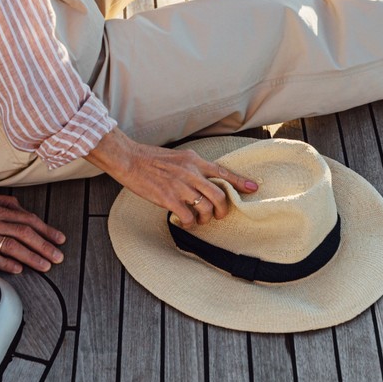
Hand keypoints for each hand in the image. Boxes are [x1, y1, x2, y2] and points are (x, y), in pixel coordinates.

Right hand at [0, 191, 67, 274]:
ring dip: (30, 257)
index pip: (28, 220)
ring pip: (11, 246)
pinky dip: (5, 263)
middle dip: (44, 246)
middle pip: (24, 234)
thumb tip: (23, 209)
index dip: (46, 230)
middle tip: (57, 256)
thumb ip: (8, 203)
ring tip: (44, 265)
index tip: (59, 239)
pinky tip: (18, 269)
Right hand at [88, 130, 258, 228]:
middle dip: (223, 210)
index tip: (253, 188)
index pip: (223, 172)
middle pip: (219, 195)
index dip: (240, 182)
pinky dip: (189, 224)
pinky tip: (184, 222)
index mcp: (194, 160)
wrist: (129, 159)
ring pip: (206, 208)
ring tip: (198, 221)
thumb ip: (192, 167)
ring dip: (205, 219)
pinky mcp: (169, 199)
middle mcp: (191, 172)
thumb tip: (203, 180)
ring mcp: (181, 186)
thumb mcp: (178, 157)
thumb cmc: (150, 158)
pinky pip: (188, 217)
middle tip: (218, 215)